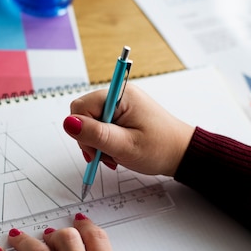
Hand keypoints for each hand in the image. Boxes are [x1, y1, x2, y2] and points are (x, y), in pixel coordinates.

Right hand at [62, 84, 194, 176]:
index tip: (96, 151)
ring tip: (116, 156)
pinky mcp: (123, 114)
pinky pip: (103, 126)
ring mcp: (121, 105)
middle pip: (84, 115)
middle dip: (91, 139)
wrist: (181, 153)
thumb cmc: (160, 149)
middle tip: (107, 156)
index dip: (83, 131)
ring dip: (99, 143)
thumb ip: (95, 134)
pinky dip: (106, 142)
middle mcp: (119, 95)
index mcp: (120, 95)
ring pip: (92, 123)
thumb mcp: (125, 146)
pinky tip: (117, 152)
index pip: (80, 108)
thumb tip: (69, 123)